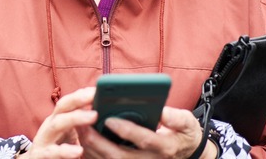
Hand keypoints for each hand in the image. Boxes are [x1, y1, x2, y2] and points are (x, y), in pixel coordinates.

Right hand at [19, 87, 97, 158]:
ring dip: (75, 118)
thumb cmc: (56, 146)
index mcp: (57, 118)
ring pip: (57, 124)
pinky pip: (53, 152)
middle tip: (95, 95)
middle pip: (62, 107)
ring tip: (94, 116)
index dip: (82, 94)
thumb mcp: (68, 132)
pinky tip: (78, 151)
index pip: (69, 101)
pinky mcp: (41, 155)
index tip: (97, 89)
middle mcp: (50, 125)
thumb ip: (80, 121)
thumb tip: (100, 108)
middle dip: (78, 99)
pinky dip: (65, 151)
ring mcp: (44, 139)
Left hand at [77, 106, 215, 157]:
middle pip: (119, 155)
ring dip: (92, 147)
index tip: (110, 118)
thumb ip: (175, 117)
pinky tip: (83, 138)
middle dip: (99, 141)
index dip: (127, 130)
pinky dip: (93, 153)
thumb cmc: (183, 133)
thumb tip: (161, 110)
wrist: (185, 152)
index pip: (144, 139)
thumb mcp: (186, 123)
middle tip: (83, 124)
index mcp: (165, 147)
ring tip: (79, 128)